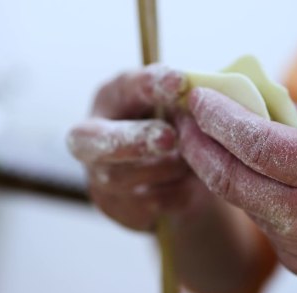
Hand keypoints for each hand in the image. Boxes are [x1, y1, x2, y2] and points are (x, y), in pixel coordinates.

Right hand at [68, 65, 200, 230]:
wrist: (171, 174)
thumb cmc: (173, 126)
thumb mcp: (178, 107)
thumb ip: (184, 103)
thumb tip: (204, 104)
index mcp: (112, 97)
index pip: (125, 87)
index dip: (150, 85)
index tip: (181, 82)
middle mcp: (92, 135)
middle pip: (98, 140)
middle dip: (134, 139)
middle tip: (170, 138)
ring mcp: (97, 175)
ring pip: (122, 177)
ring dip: (163, 169)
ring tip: (190, 162)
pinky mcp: (113, 206)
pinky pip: (143, 205)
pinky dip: (172, 195)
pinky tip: (189, 186)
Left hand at [177, 87, 296, 292]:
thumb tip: (262, 105)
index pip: (257, 144)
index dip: (220, 119)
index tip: (198, 98)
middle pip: (232, 180)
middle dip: (198, 147)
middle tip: (182, 120)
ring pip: (243, 202)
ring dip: (220, 170)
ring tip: (210, 140)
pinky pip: (264, 223)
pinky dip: (252, 195)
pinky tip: (254, 176)